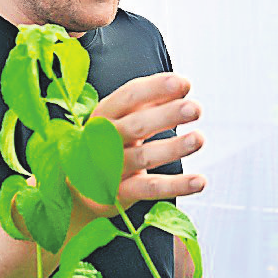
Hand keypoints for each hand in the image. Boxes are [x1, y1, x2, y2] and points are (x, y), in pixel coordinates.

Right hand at [75, 73, 205, 216]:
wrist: (78, 184)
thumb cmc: (110, 140)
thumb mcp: (123, 116)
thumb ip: (151, 100)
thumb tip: (182, 85)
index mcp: (105, 113)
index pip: (129, 96)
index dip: (156, 88)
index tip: (184, 84)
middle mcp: (103, 139)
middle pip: (136, 125)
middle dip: (167, 115)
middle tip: (195, 109)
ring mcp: (109, 168)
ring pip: (144, 157)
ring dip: (173, 148)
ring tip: (199, 139)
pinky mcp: (119, 193)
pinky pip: (150, 189)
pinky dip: (176, 186)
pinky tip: (199, 181)